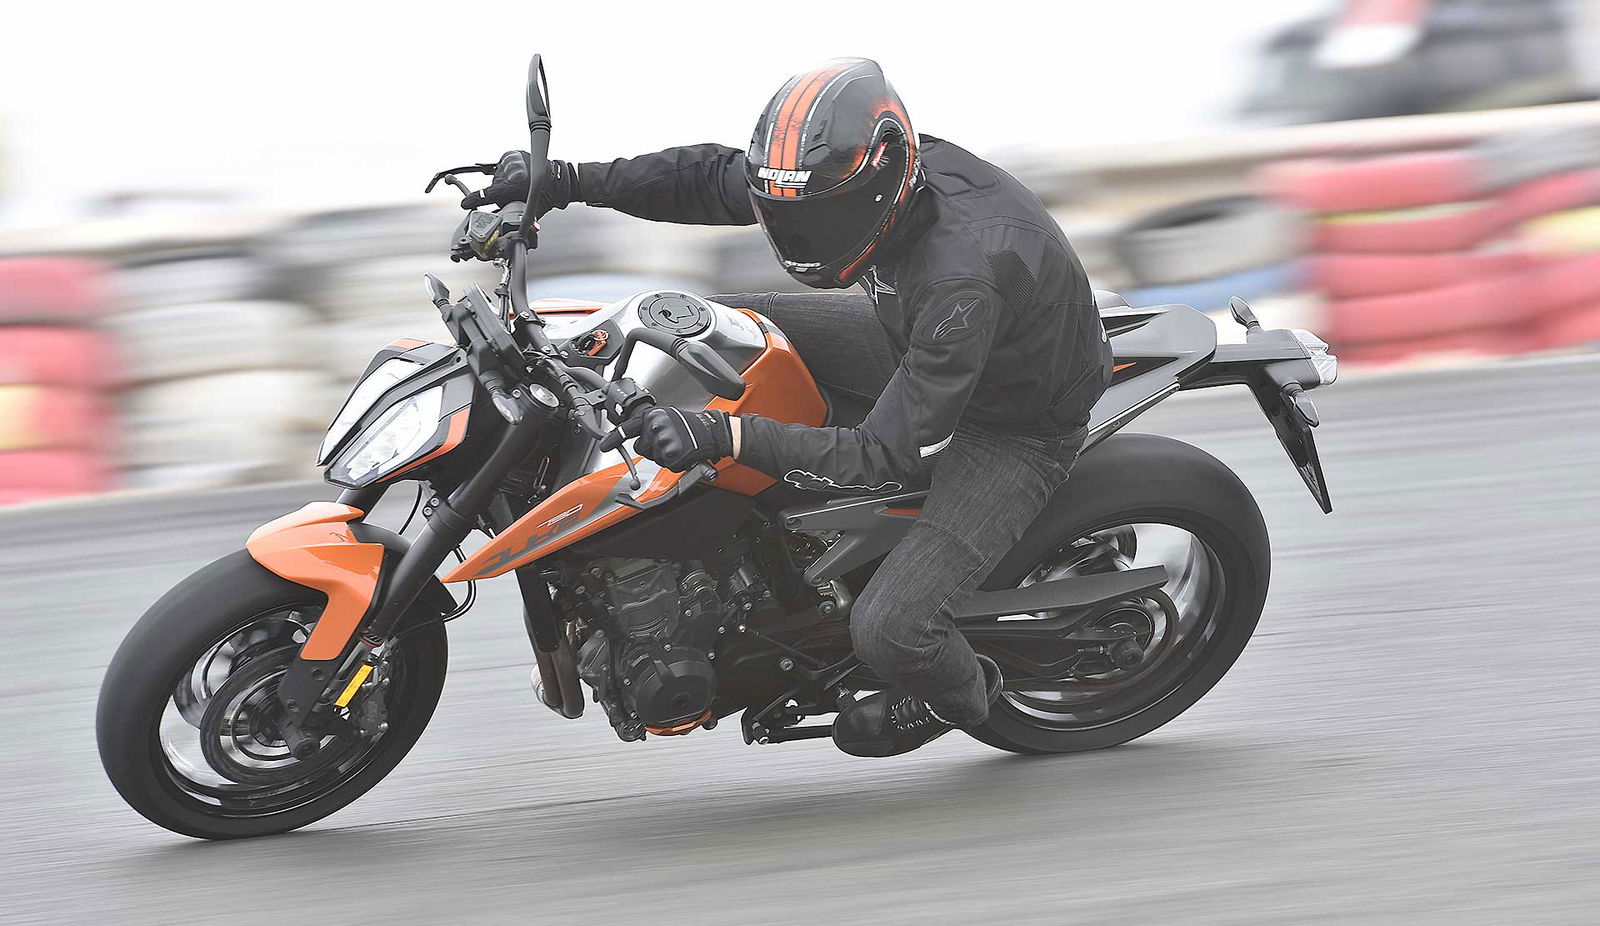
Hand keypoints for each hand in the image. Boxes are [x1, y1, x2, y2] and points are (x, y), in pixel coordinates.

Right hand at [459, 151, 576, 218]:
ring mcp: (511, 161)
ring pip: (499, 176)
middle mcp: (509, 173)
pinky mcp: (513, 154)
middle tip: (514, 196)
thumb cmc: (545, 196)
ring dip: (505, 182)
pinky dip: (508, 171)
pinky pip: (503, 165)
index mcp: (511, 188)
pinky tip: (518, 176)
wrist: (557, 179)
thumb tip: (510, 237)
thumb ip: (516, 222)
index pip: (486, 195)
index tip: (465, 204)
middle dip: (501, 194)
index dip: (473, 201)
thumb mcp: (530, 212)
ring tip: (520, 185)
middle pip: (494, 187)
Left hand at [621, 407, 733, 471]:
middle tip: (669, 441)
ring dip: (663, 455)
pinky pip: (664, 464)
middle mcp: (655, 427)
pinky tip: (682, 452)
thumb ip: (651, 423)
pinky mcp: (670, 455)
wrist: (712, 432)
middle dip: (651, 447)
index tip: (604, 446)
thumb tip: (637, 433)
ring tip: (678, 445)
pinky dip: (673, 462)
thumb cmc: (692, 425)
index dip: (613, 438)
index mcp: (653, 415)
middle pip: (640, 447)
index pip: (628, 428)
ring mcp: (662, 441)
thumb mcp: (668, 416)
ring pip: (652, 457)